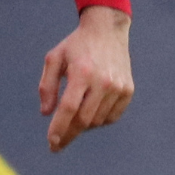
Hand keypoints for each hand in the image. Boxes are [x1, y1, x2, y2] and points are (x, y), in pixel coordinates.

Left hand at [39, 5, 132, 152]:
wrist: (107, 30)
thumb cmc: (76, 45)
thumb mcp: (54, 58)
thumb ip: (47, 86)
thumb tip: (46, 113)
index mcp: (81, 72)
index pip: (69, 108)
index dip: (59, 128)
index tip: (52, 143)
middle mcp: (102, 81)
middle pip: (83, 119)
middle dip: (69, 134)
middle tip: (57, 144)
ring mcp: (118, 87)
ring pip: (97, 120)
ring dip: (82, 126)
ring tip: (72, 120)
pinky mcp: (128, 90)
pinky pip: (111, 117)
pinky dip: (99, 120)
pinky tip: (89, 114)